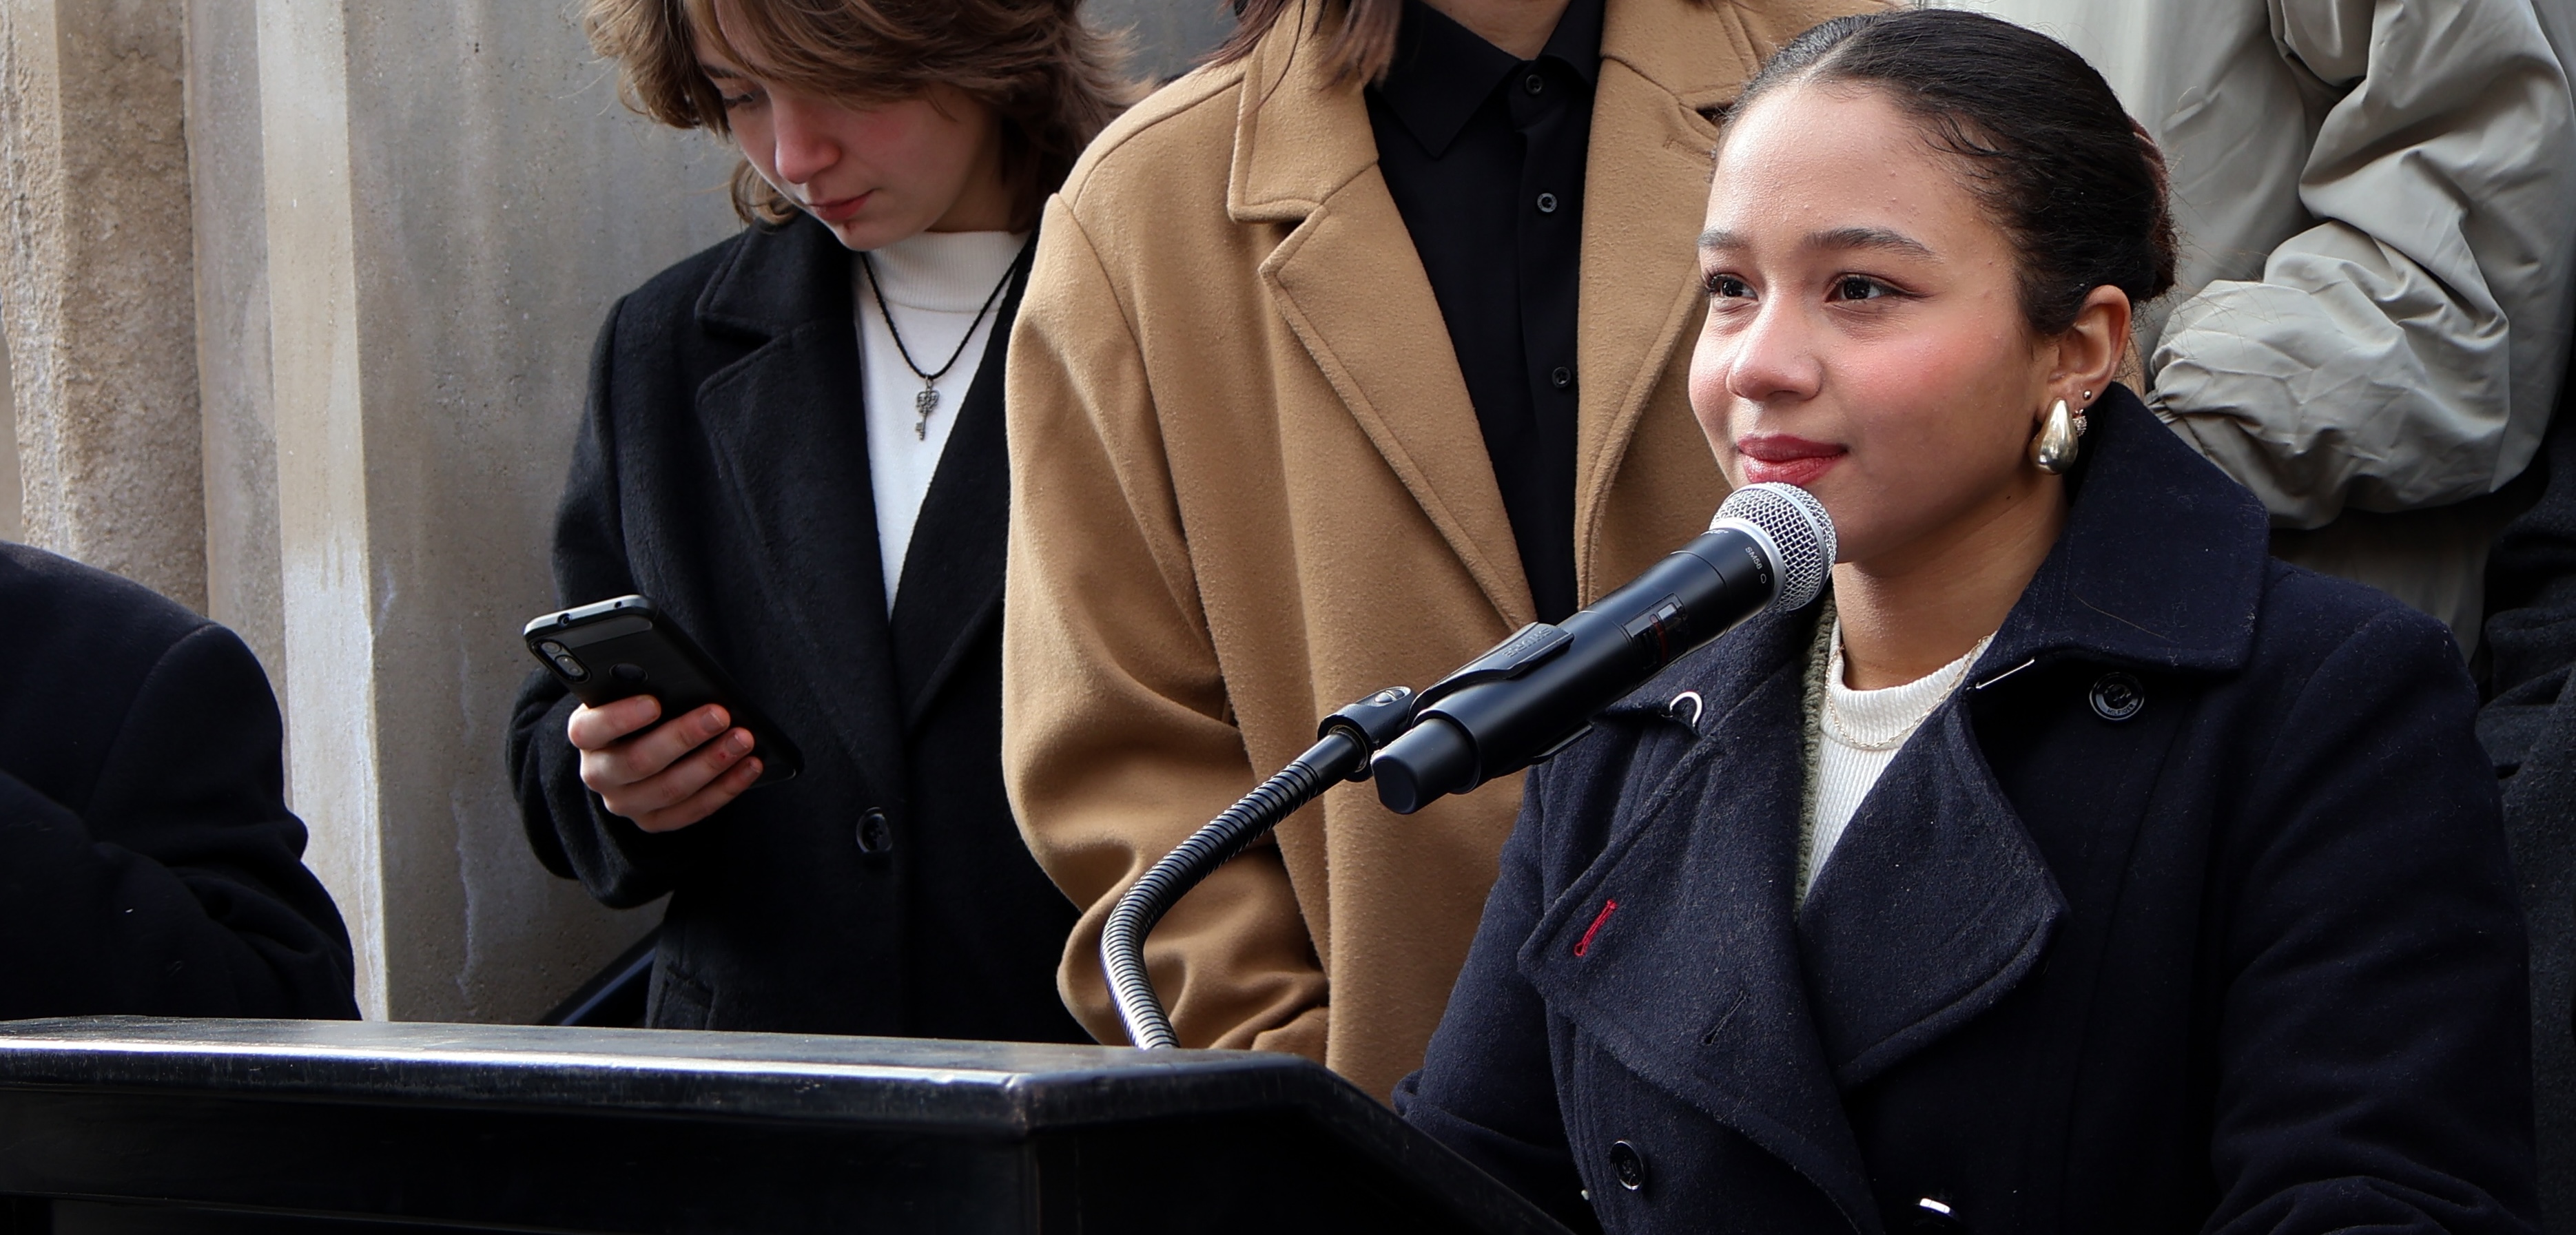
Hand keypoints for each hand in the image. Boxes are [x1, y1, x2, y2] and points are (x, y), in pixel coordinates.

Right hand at [567, 695, 760, 831]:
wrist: (636, 744)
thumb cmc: (639, 705)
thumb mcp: (632, 691)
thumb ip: (646, 685)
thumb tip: (684, 681)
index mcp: (586, 735)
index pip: (590, 729)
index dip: (620, 718)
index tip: (655, 702)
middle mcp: (598, 774)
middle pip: (638, 761)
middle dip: (684, 736)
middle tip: (720, 714)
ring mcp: (625, 803)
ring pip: (670, 789)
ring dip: (712, 763)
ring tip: (744, 739)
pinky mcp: (653, 822)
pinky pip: (692, 811)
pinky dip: (726, 787)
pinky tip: (751, 765)